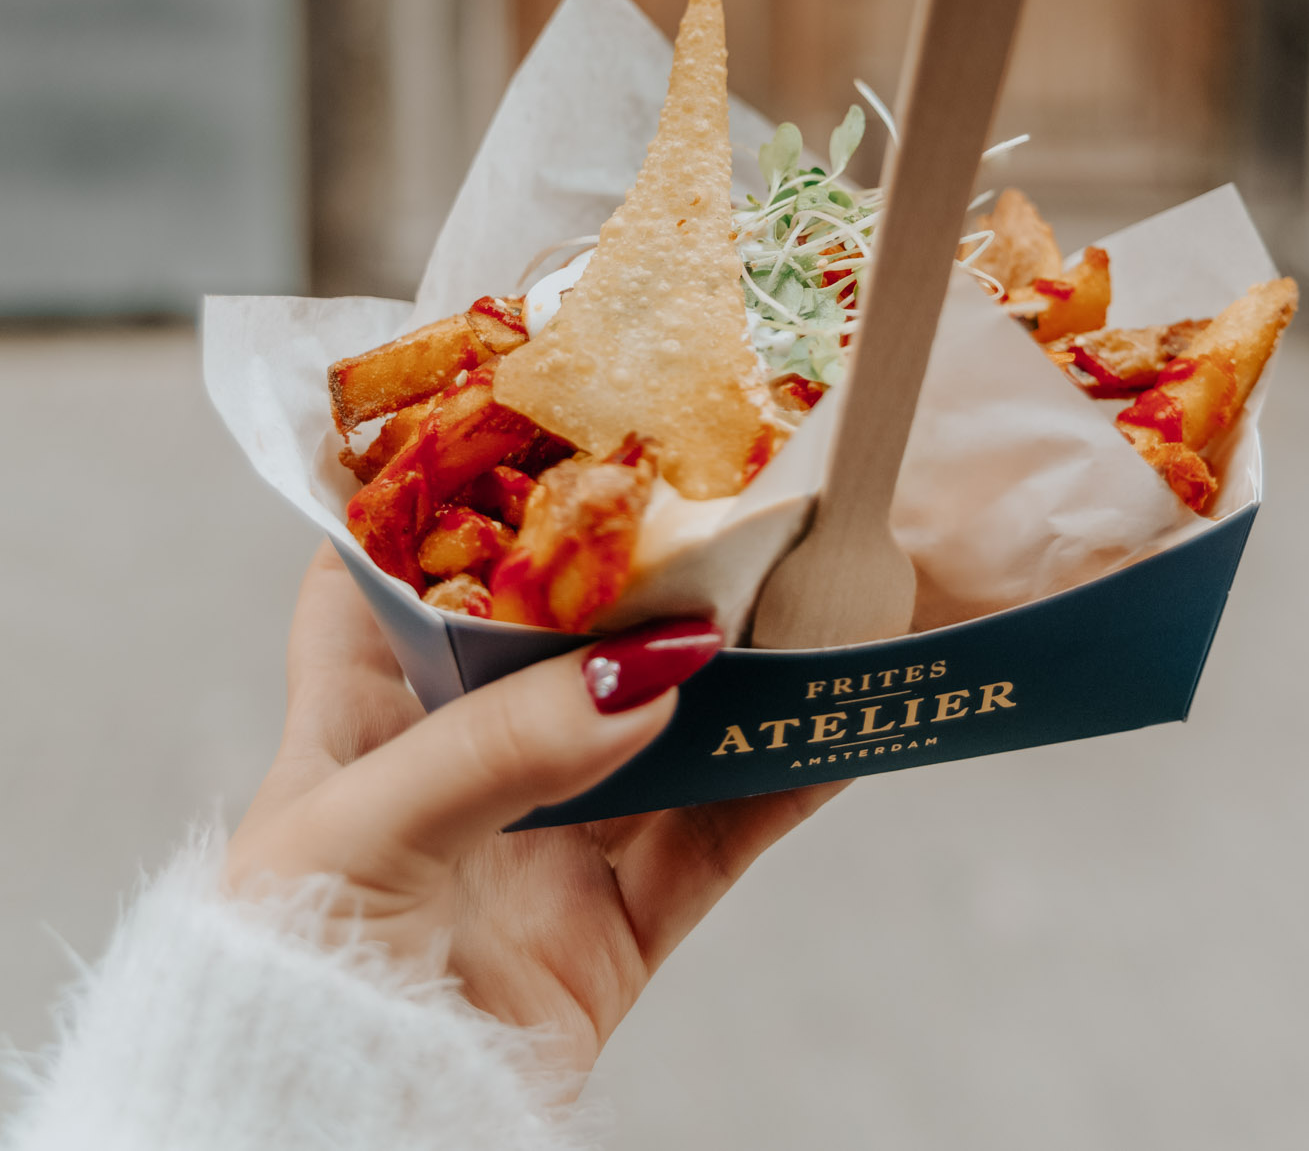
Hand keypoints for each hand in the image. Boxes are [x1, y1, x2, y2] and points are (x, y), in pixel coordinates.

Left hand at [227, 544, 835, 1091]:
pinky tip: (830, 728)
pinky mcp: (606, 932)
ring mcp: (537, 848)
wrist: (332, 1150)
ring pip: (650, 735)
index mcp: (354, 721)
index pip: (381, 578)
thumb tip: (652, 673)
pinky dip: (773, 789)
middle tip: (708, 494)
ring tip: (799, 594)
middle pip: (552, 644)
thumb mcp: (362, 829)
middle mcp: (453, 767)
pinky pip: (708, 846)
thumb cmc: (287, 977)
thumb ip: (499, 747)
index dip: (436, 496)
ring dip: (724, 676)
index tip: (518, 421)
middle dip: (626, 575)